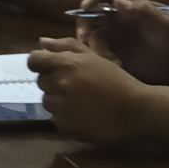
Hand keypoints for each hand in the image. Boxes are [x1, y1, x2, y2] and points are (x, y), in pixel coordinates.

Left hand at [31, 39, 151, 143]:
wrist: (134, 111)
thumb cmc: (117, 80)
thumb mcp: (94, 57)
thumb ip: (65, 46)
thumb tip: (41, 42)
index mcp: (65, 63)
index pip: (34, 60)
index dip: (40, 64)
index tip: (51, 67)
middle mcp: (58, 83)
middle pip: (41, 81)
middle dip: (54, 81)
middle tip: (75, 85)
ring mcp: (59, 106)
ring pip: (47, 100)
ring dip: (58, 100)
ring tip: (81, 101)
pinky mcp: (63, 125)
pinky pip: (55, 117)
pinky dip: (65, 116)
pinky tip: (83, 114)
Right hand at [73, 0, 168, 85]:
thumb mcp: (166, 25)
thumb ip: (145, 11)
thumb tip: (117, 1)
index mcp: (131, 7)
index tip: (85, 7)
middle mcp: (119, 20)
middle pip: (91, 14)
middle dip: (84, 24)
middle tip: (84, 39)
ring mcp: (115, 38)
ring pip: (91, 36)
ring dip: (93, 46)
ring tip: (110, 60)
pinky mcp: (113, 56)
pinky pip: (96, 54)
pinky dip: (99, 59)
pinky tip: (116, 67)